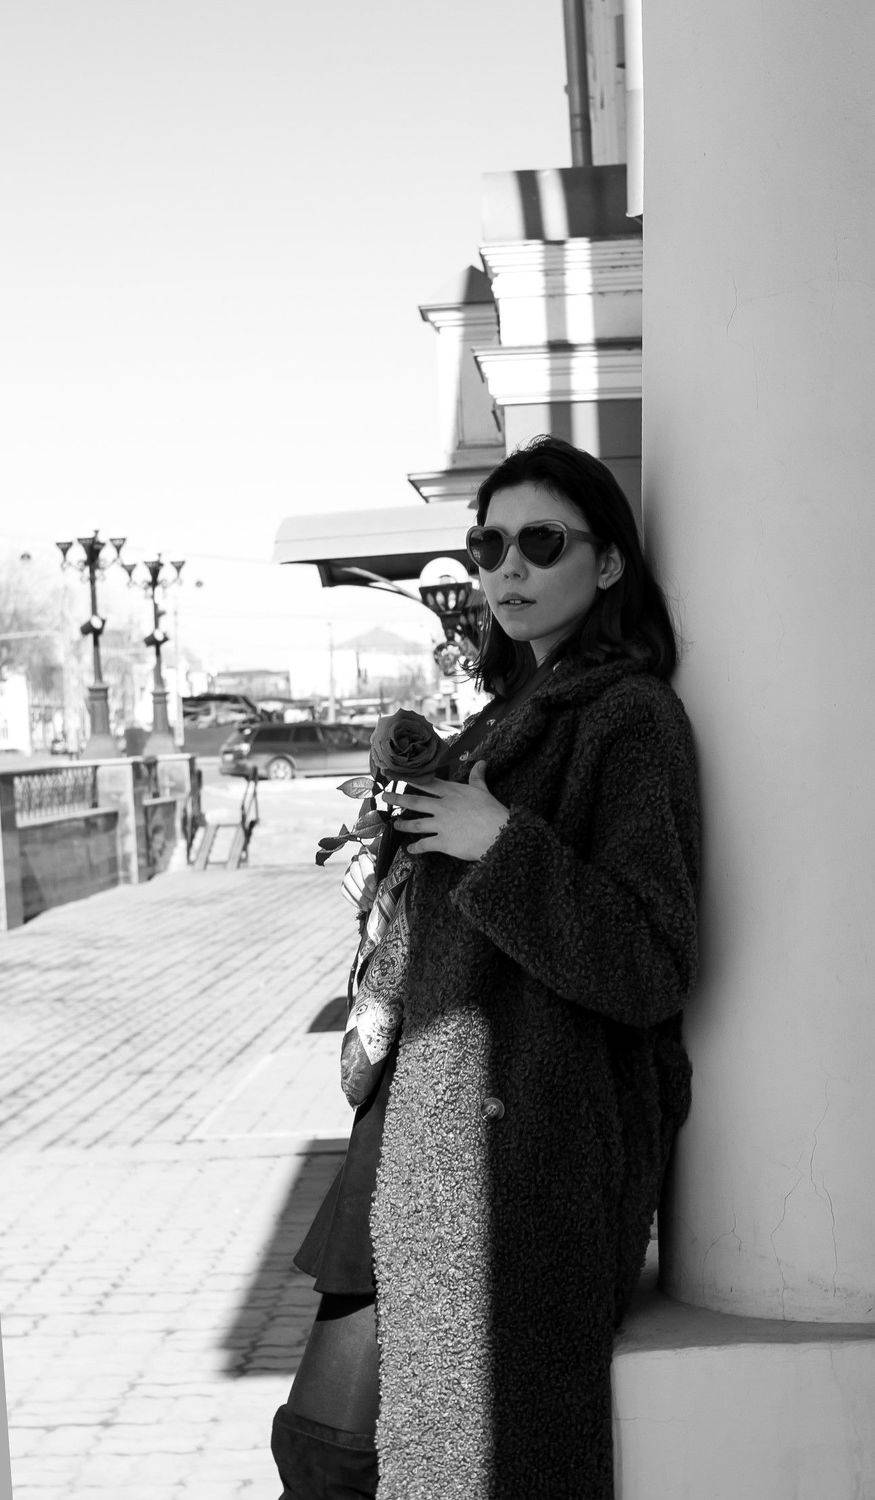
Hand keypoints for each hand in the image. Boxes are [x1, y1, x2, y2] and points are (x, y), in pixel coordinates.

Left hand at [382, 760, 508, 861]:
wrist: (498, 833)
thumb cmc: (492, 811)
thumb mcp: (483, 791)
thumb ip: (478, 777)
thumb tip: (482, 762)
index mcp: (452, 793)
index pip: (426, 783)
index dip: (409, 779)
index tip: (394, 776)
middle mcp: (442, 806)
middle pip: (414, 801)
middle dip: (397, 799)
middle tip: (384, 797)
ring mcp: (441, 824)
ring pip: (415, 823)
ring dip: (403, 824)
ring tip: (395, 825)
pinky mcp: (443, 842)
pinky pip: (424, 845)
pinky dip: (415, 848)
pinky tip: (410, 850)